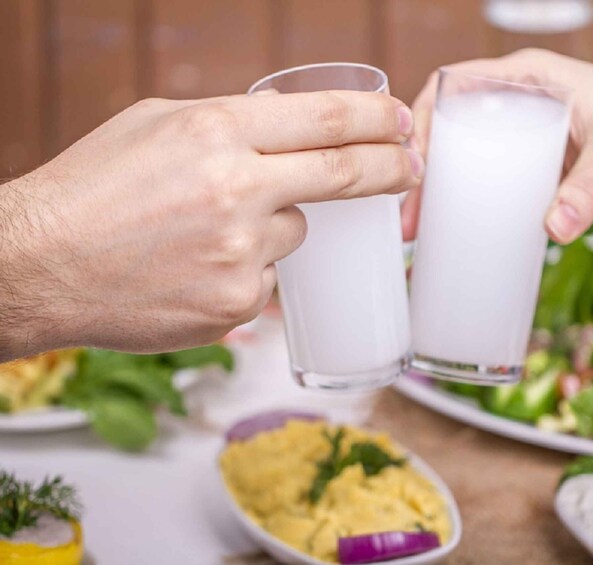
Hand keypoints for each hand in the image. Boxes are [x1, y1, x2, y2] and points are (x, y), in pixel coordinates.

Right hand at [0, 91, 422, 358]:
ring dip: (272, 227)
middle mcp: (236, 189)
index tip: (401, 124)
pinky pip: (267, 282)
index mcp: (215, 131)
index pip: (327, 120)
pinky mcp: (235, 304)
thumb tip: (291, 128)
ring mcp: (240, 253)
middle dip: (390, 169)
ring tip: (205, 233)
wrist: (38, 265)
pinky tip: (193, 269)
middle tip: (409, 168)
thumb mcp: (156, 126)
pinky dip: (245, 272)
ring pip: (295, 233)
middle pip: (344, 175)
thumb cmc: (93, 188)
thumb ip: (228, 124)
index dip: (378, 121)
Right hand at [402, 49, 592, 242]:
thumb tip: (552, 228)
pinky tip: (466, 243)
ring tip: (425, 238)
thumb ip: (589, 187)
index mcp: (529, 80)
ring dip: (447, 201)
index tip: (412, 166)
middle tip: (412, 218)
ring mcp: (531, 147)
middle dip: (425, 175)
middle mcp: (522, 110)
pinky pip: (501, 196)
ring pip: (473, 170)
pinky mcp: (546, 179)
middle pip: (453, 136)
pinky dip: (480, 217)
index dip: (421, 122)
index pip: (453, 87)